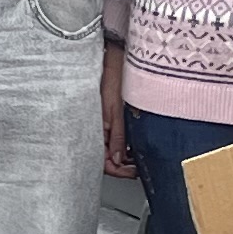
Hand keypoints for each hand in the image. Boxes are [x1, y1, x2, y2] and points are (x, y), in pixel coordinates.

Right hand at [99, 45, 133, 177]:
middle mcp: (96, 130)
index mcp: (94, 132)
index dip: (119, 171)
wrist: (112, 60)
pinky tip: (133, 143)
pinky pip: (113, 137)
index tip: (134, 172)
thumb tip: (120, 159)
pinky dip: (124, 143)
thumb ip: (118, 138)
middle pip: (107, 158)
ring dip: (124, 154)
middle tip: (138, 167)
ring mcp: (101, 125)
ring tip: (138, 156)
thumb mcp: (115, 113)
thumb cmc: (110, 80)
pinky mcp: (106, 118)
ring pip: (111, 148)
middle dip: (123, 165)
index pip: (104, 162)